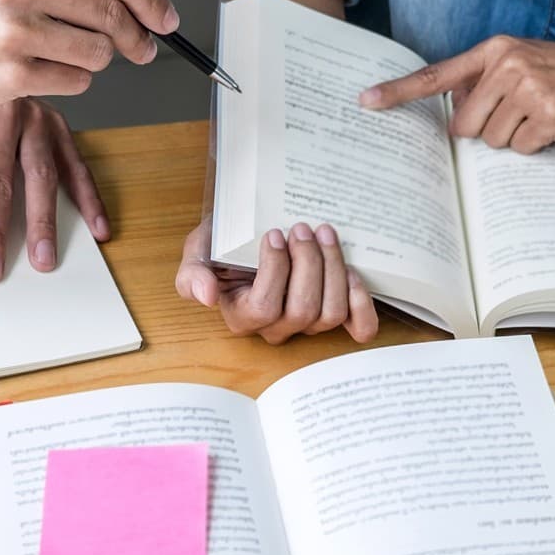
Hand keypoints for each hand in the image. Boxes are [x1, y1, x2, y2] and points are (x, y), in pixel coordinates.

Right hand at [0, 0, 178, 106]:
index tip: (166, 18)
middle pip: (111, 16)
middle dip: (135, 37)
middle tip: (142, 48)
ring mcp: (16, 31)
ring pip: (97, 53)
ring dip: (97, 58)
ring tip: (69, 51)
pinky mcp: (11, 75)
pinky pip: (75, 82)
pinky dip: (72, 78)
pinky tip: (46, 68)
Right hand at [175, 219, 377, 344]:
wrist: (250, 234)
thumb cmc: (224, 244)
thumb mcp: (198, 252)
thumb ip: (192, 273)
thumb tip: (205, 296)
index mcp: (242, 316)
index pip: (264, 307)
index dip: (274, 271)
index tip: (272, 233)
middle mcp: (276, 326)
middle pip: (303, 310)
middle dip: (308, 264)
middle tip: (303, 228)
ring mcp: (308, 323)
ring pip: (329, 313)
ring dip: (333, 269)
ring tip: (325, 234)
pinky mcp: (335, 313)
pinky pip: (357, 327)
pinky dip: (362, 305)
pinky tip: (354, 274)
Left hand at [359, 36, 554, 153]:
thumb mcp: (530, 65)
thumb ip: (490, 83)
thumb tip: (456, 116)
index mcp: (497, 50)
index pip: (437, 75)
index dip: (399, 93)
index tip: (366, 102)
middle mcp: (508, 63)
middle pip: (464, 125)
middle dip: (488, 131)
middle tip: (524, 115)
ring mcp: (530, 87)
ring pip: (491, 141)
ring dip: (517, 139)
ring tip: (547, 116)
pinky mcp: (551, 113)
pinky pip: (522, 149)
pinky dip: (540, 146)